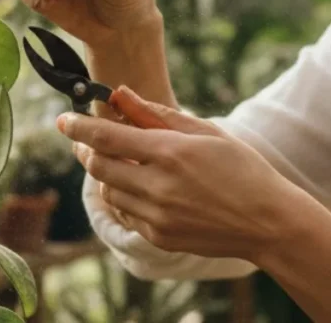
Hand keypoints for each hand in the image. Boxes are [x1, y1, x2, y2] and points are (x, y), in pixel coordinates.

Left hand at [58, 86, 301, 263]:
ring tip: (120, 161)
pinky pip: (126, 213)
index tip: (62, 119)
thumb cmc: (241, 168)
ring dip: (106, 174)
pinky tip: (142, 187)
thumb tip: (120, 94)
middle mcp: (158, 186)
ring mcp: (157, 216)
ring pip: (108, 191)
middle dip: (85, 149)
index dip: (77, 126)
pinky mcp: (159, 237)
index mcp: (169, 152)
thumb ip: (156, 113)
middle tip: (84, 138)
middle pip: (98, 166)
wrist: (268, 222)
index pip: (106, 136)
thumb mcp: (203, 131)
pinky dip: (124, 197)